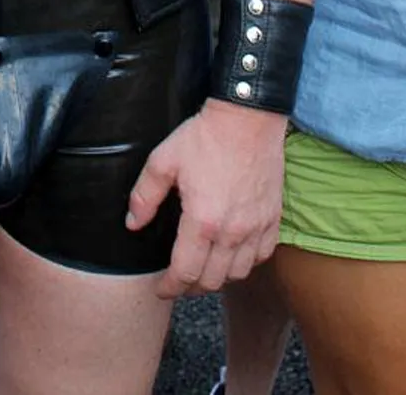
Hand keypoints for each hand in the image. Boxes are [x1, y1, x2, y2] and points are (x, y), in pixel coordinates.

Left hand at [128, 99, 286, 298]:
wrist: (247, 117)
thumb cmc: (205, 136)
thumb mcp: (163, 160)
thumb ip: (144, 196)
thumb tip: (133, 224)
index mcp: (203, 221)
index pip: (185, 272)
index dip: (169, 287)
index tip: (160, 288)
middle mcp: (233, 232)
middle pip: (212, 280)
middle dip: (190, 287)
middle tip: (178, 281)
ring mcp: (256, 227)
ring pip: (238, 274)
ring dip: (218, 278)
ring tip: (203, 270)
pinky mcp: (273, 218)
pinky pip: (261, 256)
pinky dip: (246, 263)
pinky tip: (233, 254)